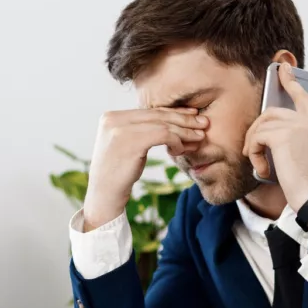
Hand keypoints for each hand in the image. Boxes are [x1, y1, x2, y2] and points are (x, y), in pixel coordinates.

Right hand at [84, 107, 207, 229]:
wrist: (104, 196)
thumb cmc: (118, 174)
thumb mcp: (125, 146)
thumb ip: (137, 130)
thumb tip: (166, 120)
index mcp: (111, 117)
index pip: (148, 110)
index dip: (172, 112)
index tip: (191, 115)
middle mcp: (113, 119)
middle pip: (156, 115)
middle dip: (183, 118)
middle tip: (203, 122)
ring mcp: (120, 129)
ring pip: (163, 124)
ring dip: (185, 131)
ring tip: (200, 137)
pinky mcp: (131, 141)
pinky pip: (163, 135)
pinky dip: (177, 141)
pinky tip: (181, 150)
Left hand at [243, 63, 307, 210]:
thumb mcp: (306, 154)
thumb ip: (294, 138)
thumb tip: (268, 132)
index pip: (303, 97)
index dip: (291, 82)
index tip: (283, 69)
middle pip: (271, 112)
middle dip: (256, 130)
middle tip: (250, 150)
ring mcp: (298, 126)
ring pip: (261, 125)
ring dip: (253, 145)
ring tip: (258, 163)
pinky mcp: (283, 135)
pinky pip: (257, 137)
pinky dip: (253, 153)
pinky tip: (263, 169)